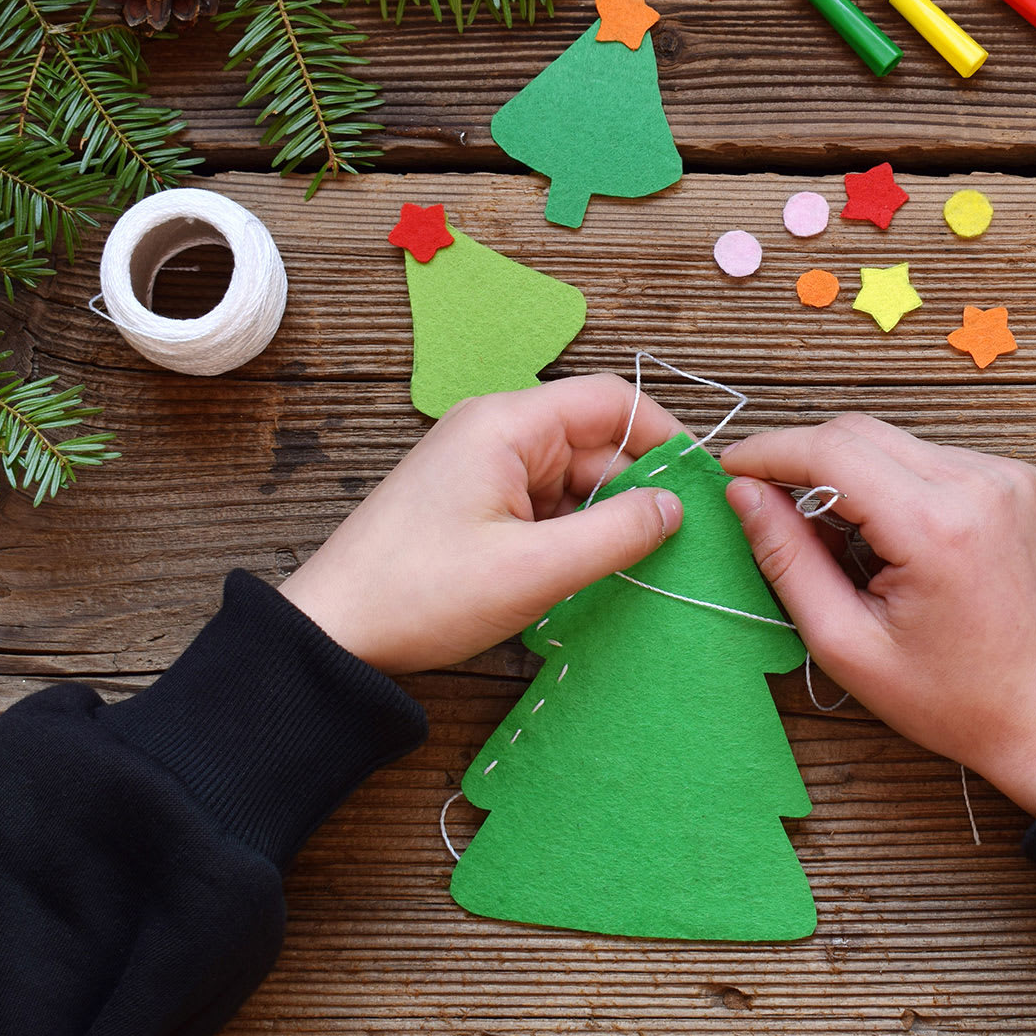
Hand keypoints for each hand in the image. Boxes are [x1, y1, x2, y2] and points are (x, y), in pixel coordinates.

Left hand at [280, 375, 686, 674]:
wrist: (334, 634)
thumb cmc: (422, 594)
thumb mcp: (536, 570)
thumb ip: (617, 533)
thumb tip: (674, 508)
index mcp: (507, 424)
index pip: (611, 401)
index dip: (664, 437)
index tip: (702, 486)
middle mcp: (496, 431)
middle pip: (595, 442)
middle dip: (637, 489)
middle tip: (677, 545)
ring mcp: (483, 465)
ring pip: (574, 477)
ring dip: (604, 518)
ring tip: (632, 568)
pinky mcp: (475, 500)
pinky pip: (545, 502)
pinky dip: (572, 532)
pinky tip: (586, 573)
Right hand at [721, 415, 1035, 814]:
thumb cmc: (955, 698)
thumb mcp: (848, 644)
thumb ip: (788, 561)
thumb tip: (745, 495)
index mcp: (935, 525)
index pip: (829, 451)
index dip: (767, 453)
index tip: (731, 470)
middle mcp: (978, 483)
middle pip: (860, 432)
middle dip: (804, 460)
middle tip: (772, 508)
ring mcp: (1007, 476)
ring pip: (896, 443)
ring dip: (854, 475)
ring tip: (845, 545)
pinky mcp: (1021, 481)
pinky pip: (935, 459)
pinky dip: (899, 485)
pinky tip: (895, 540)